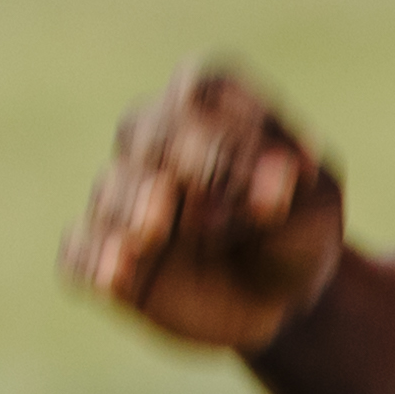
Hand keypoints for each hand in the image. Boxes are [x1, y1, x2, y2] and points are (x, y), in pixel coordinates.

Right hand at [65, 61, 354, 350]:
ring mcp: (124, 196)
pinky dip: (93, 258)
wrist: (276, 300)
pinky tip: (114, 274)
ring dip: (131, 209)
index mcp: (211, 107)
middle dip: (175, 167)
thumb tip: (281, 176)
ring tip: (153, 233)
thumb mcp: (315, 210)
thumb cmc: (296, 233)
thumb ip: (295, 189)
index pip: (199, 93)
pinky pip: (78, 251)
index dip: (222, 132)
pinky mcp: (103, 254)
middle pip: (146, 132)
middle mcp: (157, 139)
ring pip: (111, 188)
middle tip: (205, 207)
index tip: (271, 177)